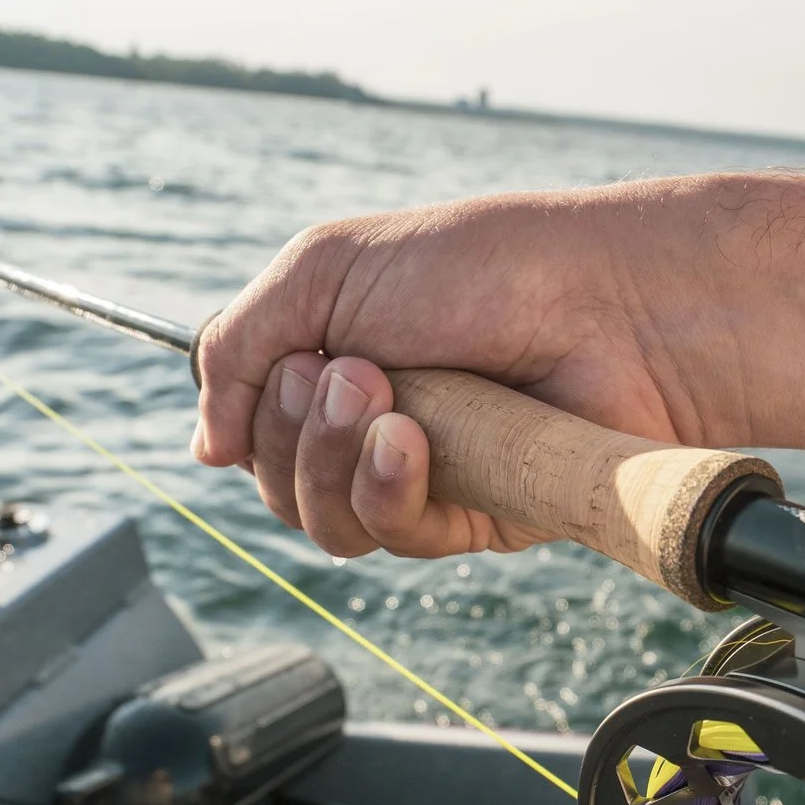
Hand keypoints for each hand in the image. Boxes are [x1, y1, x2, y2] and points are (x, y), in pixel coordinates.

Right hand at [191, 181, 777, 558]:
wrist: (599, 302)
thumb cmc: (474, 266)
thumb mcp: (324, 270)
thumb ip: (233, 348)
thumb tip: (204, 451)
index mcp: (333, 360)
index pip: (248, 428)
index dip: (254, 408)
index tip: (302, 356)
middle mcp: (371, 425)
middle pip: (275, 484)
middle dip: (293, 431)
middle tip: (352, 370)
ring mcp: (422, 474)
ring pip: (325, 524)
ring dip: (333, 463)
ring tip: (388, 401)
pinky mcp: (473, 518)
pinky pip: (394, 537)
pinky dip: (388, 491)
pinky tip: (417, 443)